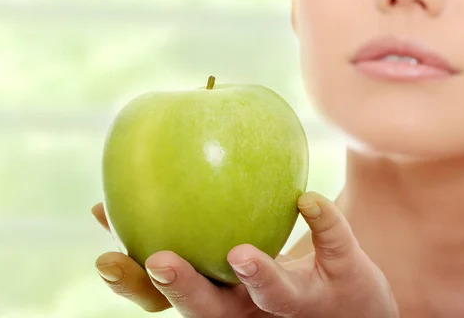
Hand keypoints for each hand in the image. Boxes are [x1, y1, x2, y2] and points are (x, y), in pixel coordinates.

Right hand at [93, 192, 398, 316]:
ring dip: (257, 275)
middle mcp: (259, 308)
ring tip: (240, 254)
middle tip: (158, 261)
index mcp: (226, 299)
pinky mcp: (347, 278)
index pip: (170, 297)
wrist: (358, 303)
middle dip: (183, 290)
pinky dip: (322, 222)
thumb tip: (161, 160)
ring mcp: (305, 297)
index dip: (135, 282)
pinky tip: (308, 199)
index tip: (105, 254)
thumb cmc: (285, 271)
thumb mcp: (238, 247)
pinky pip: (334, 246)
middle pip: (214, 309)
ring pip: (277, 294)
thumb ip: (205, 217)